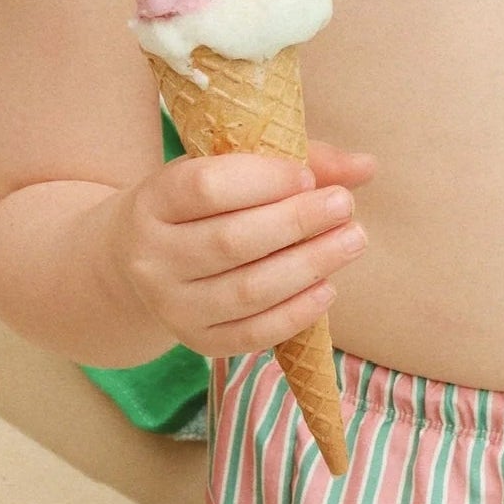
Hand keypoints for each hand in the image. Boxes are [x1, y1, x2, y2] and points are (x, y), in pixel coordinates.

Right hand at [107, 137, 376, 357]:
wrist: (139, 262)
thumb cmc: (198, 206)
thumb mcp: (225, 171)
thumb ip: (293, 162)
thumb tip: (364, 166)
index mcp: (153, 201)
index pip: (205, 188)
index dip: (264, 180)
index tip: (306, 176)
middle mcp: (152, 258)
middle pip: (231, 241)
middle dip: (297, 222)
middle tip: (345, 205)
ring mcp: (171, 306)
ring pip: (247, 291)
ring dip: (309, 266)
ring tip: (352, 240)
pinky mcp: (196, 341)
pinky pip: (253, 335)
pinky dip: (297, 313)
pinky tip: (329, 288)